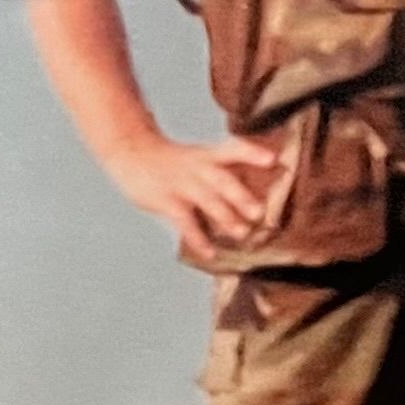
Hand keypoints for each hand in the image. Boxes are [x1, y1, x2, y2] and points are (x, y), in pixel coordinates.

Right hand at [104, 130, 280, 258]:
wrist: (131, 151)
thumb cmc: (173, 160)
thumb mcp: (198, 157)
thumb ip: (222, 172)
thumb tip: (254, 197)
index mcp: (208, 155)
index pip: (234, 150)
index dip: (253, 154)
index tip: (274, 159)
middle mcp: (198, 168)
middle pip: (222, 180)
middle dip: (241, 196)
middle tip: (259, 212)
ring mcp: (181, 184)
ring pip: (206, 201)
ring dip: (225, 218)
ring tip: (242, 233)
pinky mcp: (166, 201)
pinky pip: (185, 222)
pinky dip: (198, 239)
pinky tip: (211, 253)